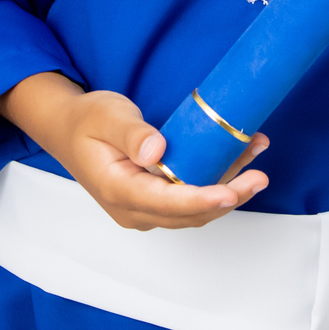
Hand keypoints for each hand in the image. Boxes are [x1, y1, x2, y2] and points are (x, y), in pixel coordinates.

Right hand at [0, 71, 268, 230]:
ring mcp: (145, 208)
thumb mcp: (105, 116)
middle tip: (258, 178)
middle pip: (188, 213)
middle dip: (227, 198)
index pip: (166, 203)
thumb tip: (156, 151)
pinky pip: (191, 197)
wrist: (69, 130)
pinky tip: (241, 158)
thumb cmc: (86, 122)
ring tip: (256, 159)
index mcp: (118, 190)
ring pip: (195, 209)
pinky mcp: (156, 200)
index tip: (230, 191)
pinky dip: (218, 181)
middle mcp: (133, 208)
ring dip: (228, 189)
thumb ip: (131, 133)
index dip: (201, 199)